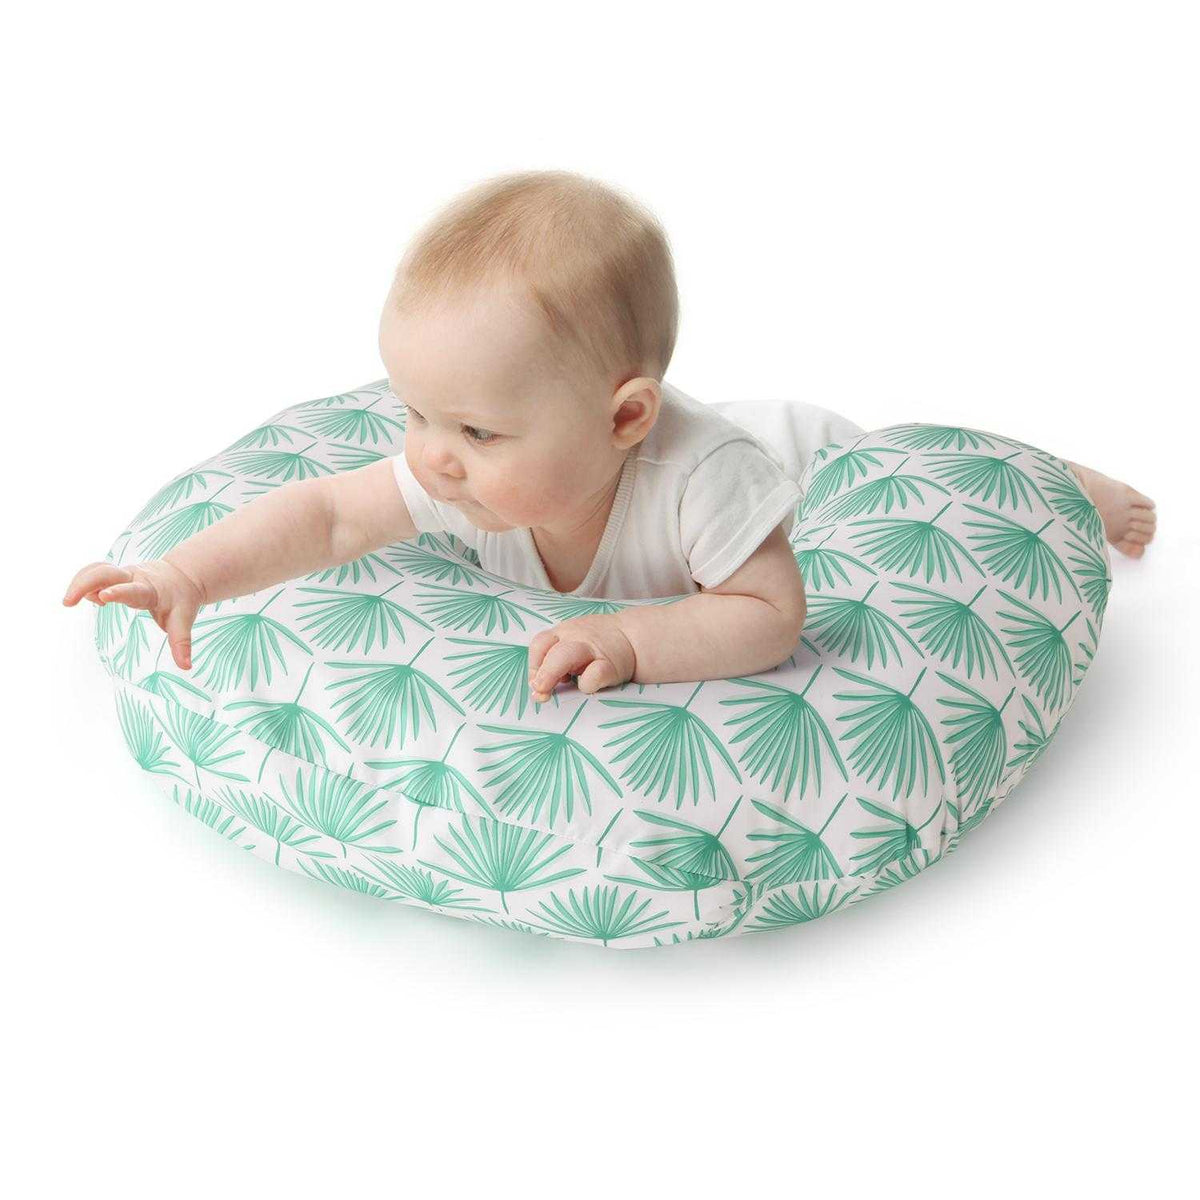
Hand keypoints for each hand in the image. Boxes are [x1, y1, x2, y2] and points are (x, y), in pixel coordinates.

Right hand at [62, 558, 204, 670]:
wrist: (181, 576)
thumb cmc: (181, 599)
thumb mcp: (183, 620)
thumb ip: (181, 643)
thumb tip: (186, 667)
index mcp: (150, 590)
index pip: (132, 589)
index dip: (119, 592)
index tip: (103, 596)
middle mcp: (134, 578)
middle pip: (105, 572)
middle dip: (85, 583)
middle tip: (67, 602)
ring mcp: (123, 574)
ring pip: (96, 569)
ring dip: (80, 581)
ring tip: (69, 602)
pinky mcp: (116, 574)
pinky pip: (94, 572)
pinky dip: (84, 582)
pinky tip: (86, 598)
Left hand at [527, 614, 636, 702]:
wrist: (636, 637)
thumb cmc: (600, 647)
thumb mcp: (576, 644)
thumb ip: (556, 661)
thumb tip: (537, 688)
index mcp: (564, 633)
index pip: (539, 644)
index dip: (533, 665)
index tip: (535, 683)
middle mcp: (575, 637)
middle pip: (546, 648)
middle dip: (537, 672)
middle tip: (538, 691)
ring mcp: (592, 649)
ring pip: (564, 656)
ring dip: (550, 674)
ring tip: (546, 694)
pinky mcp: (610, 666)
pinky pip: (592, 676)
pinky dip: (585, 685)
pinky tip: (587, 686)